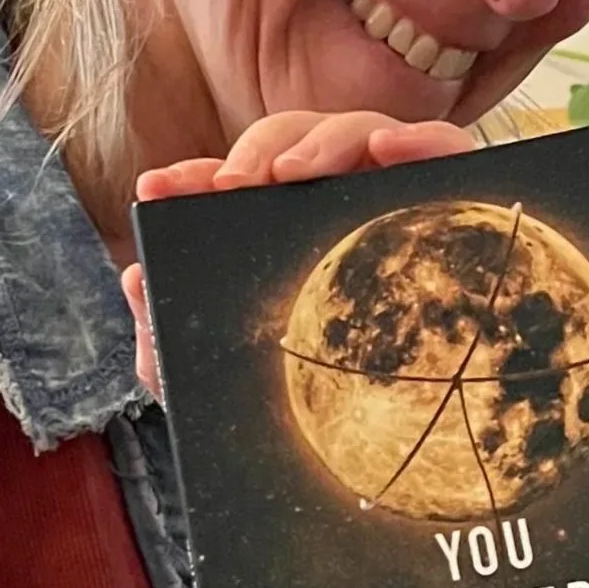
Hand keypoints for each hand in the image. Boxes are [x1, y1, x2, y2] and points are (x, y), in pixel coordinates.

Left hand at [123, 111, 475, 398]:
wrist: (396, 455)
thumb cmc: (311, 414)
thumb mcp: (221, 389)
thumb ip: (163, 345)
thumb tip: (134, 278)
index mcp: (280, 228)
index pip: (235, 184)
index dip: (192, 177)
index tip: (157, 188)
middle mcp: (337, 202)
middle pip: (297, 144)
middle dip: (256, 150)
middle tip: (229, 186)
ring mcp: (395, 196)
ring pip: (363, 132)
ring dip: (324, 139)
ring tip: (292, 175)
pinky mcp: (454, 202)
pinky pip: (445, 151)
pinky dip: (420, 137)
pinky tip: (388, 149)